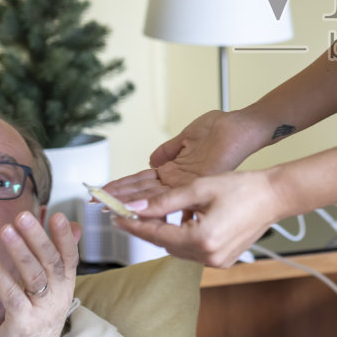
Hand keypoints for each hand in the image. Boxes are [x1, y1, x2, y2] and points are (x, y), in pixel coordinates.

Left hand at [0, 210, 78, 336]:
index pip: (70, 257)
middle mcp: (57, 297)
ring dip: (19, 251)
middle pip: (51, 262)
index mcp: (66, 287)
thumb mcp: (54, 291)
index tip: (58, 215)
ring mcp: (41, 310)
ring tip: (5, 230)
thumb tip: (74, 227)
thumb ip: (57, 260)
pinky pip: (10, 294)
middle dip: (38, 237)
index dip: (65, 237)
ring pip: (33, 276)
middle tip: (23, 215)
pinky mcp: (22, 321)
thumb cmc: (38, 322)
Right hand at [102, 108, 273, 224]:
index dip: (120, 186)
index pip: (140, 181)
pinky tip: (136, 208)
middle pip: (142, 193)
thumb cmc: (219, 129)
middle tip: (95, 204)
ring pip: (152, 197)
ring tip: (109, 207)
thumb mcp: (186, 137)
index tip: (99, 191)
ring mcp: (187, 185)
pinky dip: (152, 201)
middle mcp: (178, 182)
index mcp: (174, 171)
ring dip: (129, 201)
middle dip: (117, 198)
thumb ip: (167, 150)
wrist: (241, 128)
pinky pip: (171, 195)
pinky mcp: (198, 184)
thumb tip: (151, 161)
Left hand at [108, 169, 286, 268]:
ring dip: (164, 234)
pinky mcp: (222, 261)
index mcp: (202, 239)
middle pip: (165, 244)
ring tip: (151, 217)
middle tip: (129, 214)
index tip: (115, 217)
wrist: (275, 197)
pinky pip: (192, 252)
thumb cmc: (243, 188)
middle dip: (147, 228)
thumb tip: (135, 206)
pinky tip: (178, 224)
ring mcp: (216, 262)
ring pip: (177, 250)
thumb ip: (165, 201)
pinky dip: (181, 239)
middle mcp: (208, 257)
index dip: (132, 225)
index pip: (156, 235)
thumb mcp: (200, 188)